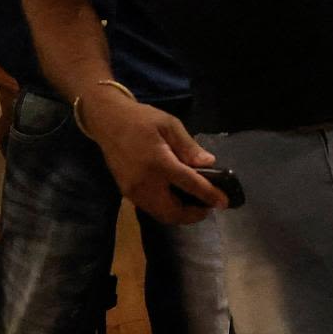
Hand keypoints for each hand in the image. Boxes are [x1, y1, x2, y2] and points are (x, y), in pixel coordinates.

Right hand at [80, 90, 224, 225]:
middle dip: (193, 214)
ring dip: (179, 214)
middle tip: (208, 206)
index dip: (209, 195)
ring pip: (161, 215)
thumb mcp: (169, 125)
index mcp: (158, 163)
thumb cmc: (142, 119)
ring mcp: (133, 191)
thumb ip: (189, 147)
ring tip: (194, 204)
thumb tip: (209, 163)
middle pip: (173, 212)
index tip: (224, 203)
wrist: (108, 121)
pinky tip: (175, 198)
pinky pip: (151, 209)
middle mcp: (145, 183)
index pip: (189, 185)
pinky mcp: (127, 193)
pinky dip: (166, 210)